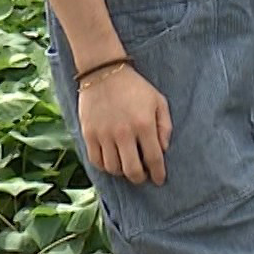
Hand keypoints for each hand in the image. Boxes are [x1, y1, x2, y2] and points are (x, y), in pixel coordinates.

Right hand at [77, 66, 172, 184]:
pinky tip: (112, 163)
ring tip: (128, 167)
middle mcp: (124, 133)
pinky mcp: (88, 134)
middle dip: (140, 178)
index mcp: (144, 124)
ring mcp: (104, 135)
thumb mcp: (158, 101)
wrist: (104, 73)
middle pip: (132, 169)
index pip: (154, 158)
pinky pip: (96, 161)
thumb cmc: (135, 87)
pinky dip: (105, 167)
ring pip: (113, 168)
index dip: (158, 173)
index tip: (159, 180)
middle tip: (143, 177)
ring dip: (122, 172)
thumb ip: (165, 126)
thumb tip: (163, 149)